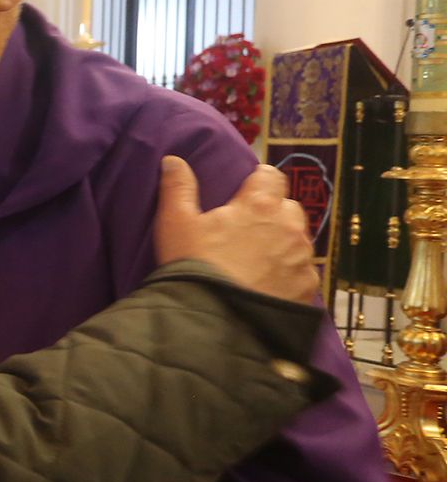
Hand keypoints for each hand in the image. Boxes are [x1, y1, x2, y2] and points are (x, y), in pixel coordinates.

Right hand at [154, 156, 317, 301]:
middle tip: (248, 232)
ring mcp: (301, 259)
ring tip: (259, 262)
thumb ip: (178, 188)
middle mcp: (289, 226)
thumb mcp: (175, 224)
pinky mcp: (307, 288)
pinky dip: (289, 276)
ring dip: (283, 245)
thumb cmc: (193, 266)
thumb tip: (173, 159)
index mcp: (259, 205)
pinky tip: (269, 287)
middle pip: (289, 208)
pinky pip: (303, 274)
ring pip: (299, 240)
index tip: (244, 195)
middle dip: (273, 214)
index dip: (258, 182)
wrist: (213, 322)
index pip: (271, 176)